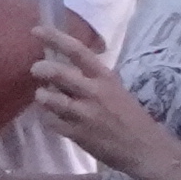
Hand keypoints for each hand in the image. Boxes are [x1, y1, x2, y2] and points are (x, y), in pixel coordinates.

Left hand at [28, 11, 166, 172]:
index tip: (36, 30)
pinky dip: (48, 118)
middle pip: (58, 73)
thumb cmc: (131, 117)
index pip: (77, 50)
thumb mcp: (116, 90)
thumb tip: (64, 69)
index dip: (54, 38)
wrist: (144, 149)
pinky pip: (51, 122)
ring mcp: (84, 114)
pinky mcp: (77, 134)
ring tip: (43, 96)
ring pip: (49, 98)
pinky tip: (53, 118)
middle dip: (41, 69)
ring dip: (42, 95)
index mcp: (105, 77)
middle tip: (36, 70)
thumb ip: (92, 79)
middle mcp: (94, 92)